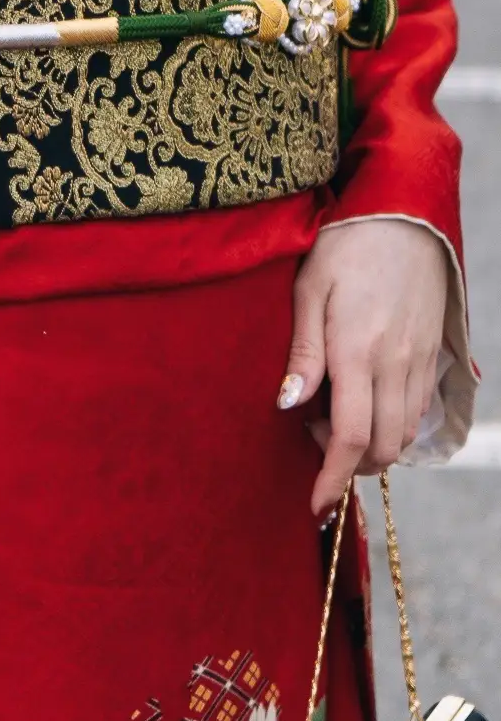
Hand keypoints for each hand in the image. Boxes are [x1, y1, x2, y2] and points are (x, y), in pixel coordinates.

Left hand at [283, 219, 449, 513]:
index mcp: (357, 352)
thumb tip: (288, 404)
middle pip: (381, 446)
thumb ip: (301, 352)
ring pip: (404, 433)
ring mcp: (419, 360)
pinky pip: (418, 408)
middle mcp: (396, 364)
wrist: (404, 215)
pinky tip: (364, 401)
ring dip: (371, 446)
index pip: (347, 436)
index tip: (314, 506)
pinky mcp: (433, 352)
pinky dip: (393, 423)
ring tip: (330, 418)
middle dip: (349, 466)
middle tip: (309, 439)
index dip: (332, 479)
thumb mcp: (308, 291)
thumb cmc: (343, 247)